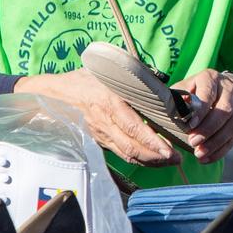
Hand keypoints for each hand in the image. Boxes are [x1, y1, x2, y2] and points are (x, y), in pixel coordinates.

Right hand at [16, 70, 177, 166]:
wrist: (56, 93)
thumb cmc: (85, 79)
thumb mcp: (108, 72)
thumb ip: (133, 77)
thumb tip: (159, 83)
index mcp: (109, 103)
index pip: (133, 128)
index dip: (152, 142)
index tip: (168, 149)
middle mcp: (105, 122)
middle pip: (132, 147)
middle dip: (157, 156)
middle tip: (176, 158)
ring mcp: (101, 134)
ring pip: (127, 153)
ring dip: (150, 160)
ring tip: (169, 161)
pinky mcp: (100, 140)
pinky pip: (121, 153)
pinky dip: (139, 158)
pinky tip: (153, 159)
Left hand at [172, 68, 232, 165]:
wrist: (224, 87)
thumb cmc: (196, 90)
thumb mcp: (184, 88)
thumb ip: (177, 99)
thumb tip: (167, 114)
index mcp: (210, 79)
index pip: (208, 93)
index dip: (201, 111)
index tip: (190, 126)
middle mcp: (227, 89)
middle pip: (224, 111)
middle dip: (208, 129)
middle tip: (193, 143)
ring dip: (216, 142)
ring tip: (199, 154)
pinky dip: (221, 150)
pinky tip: (208, 158)